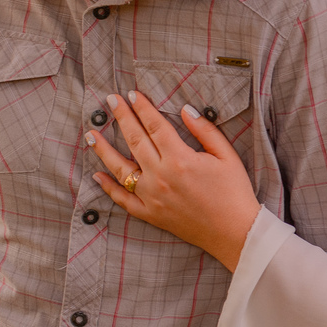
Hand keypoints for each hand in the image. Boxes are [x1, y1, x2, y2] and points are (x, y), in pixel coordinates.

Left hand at [87, 92, 260, 270]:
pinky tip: (97, 175)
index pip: (155, 126)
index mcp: (180, 159)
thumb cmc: (234, 192)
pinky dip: (108, 187)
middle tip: (110, 100)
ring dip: (104, 149)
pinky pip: (123, 199)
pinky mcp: (150, 214)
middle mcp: (160, 176)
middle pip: (135, 140)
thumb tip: (185, 110)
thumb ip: (205, 131)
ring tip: (91, 134)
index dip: (143, 108)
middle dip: (122, 118)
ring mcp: (151, 196)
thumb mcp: (227, 156)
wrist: (235, 232)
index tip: (132, 94)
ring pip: (120, 168)